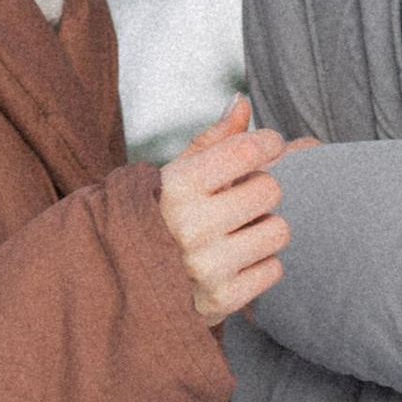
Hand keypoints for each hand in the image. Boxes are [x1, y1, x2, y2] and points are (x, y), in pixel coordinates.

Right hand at [158, 94, 289, 329]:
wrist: (123, 282)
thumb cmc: (160, 216)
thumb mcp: (176, 173)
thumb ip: (214, 139)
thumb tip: (243, 102)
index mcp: (177, 186)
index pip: (245, 151)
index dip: (266, 144)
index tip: (267, 147)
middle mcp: (190, 226)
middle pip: (270, 190)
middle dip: (261, 190)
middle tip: (242, 198)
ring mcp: (206, 266)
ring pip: (278, 231)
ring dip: (264, 229)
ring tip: (239, 231)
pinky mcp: (221, 299)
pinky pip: (274, 269)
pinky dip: (261, 264)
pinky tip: (236, 260)